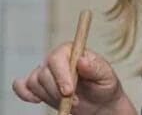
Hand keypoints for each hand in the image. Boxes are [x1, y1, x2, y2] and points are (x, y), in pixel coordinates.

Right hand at [12, 43, 136, 113]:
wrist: (100, 103)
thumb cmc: (104, 85)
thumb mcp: (106, 76)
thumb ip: (95, 68)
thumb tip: (82, 60)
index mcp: (73, 50)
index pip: (57, 57)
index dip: (60, 74)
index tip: (69, 91)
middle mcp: (57, 58)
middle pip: (44, 72)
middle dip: (57, 91)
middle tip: (75, 100)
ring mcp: (47, 72)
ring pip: (34, 82)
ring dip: (49, 96)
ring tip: (68, 102)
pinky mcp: (40, 87)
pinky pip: (23, 86)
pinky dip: (25, 94)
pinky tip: (37, 100)